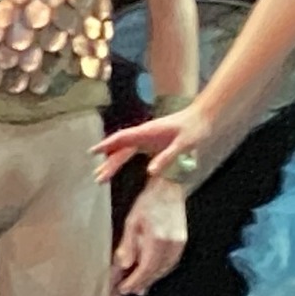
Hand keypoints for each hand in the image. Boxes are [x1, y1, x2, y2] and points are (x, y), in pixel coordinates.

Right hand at [95, 105, 210, 188]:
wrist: (202, 117)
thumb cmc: (194, 128)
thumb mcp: (184, 144)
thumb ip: (167, 157)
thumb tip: (149, 172)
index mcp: (147, 131)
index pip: (122, 138)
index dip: (107, 145)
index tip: (92, 152)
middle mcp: (143, 134)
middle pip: (121, 149)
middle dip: (108, 163)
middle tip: (98, 178)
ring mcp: (146, 137)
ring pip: (124, 151)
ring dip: (112, 162)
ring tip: (101, 176)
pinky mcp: (151, 141)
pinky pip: (132, 151)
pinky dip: (121, 158)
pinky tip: (115, 165)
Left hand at [110, 179, 188, 295]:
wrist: (170, 189)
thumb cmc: (149, 202)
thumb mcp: (131, 222)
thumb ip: (128, 245)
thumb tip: (124, 265)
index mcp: (157, 239)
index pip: (145, 269)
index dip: (134, 281)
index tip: (124, 288)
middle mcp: (171, 244)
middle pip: (155, 272)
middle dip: (141, 283)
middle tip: (129, 290)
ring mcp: (179, 244)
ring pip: (164, 270)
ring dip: (150, 278)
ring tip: (138, 284)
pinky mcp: (182, 243)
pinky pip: (170, 263)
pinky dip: (160, 270)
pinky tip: (151, 271)